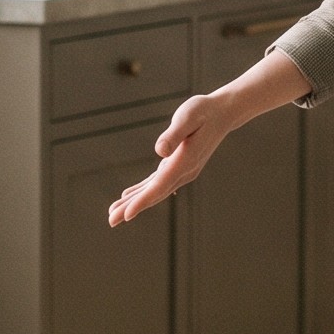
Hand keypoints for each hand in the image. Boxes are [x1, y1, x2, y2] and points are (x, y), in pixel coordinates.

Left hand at [109, 92, 236, 224]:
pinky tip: (128, 197)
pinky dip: (143, 191)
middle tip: (111, 221)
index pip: (160, 185)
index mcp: (184, 161)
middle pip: (155, 194)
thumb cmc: (203, 111)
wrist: (222, 113)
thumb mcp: (188, 117)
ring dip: (135, 202)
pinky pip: (158, 183)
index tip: (127, 215)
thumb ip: (174, 134)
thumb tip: (159, 151)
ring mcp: (182, 171)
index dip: (142, 201)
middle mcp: (184, 171)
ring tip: (114, 213)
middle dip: (132, 208)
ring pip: (155, 191)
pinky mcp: (178, 167)